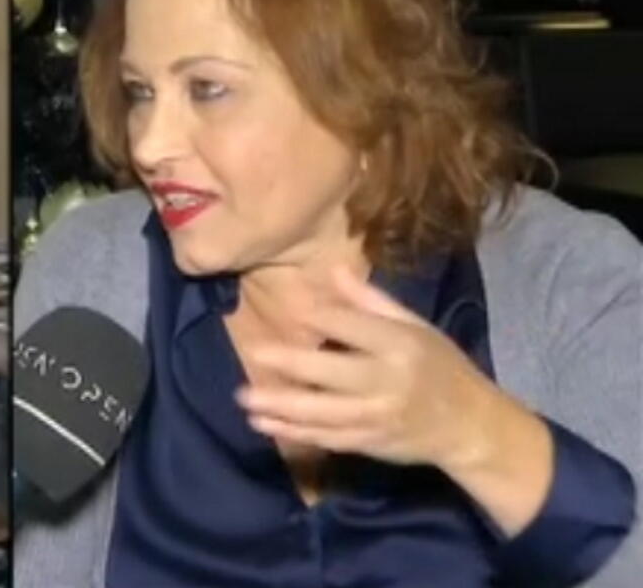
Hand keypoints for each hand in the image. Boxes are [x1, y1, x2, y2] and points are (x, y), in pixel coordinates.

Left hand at [236, 266, 502, 469]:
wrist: (470, 426)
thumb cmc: (440, 366)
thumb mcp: (415, 326)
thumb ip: (370, 301)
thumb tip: (333, 270)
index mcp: (399, 345)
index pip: (351, 326)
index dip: (319, 317)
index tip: (292, 309)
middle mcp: (387, 382)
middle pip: (332, 373)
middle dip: (291, 365)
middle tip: (254, 354)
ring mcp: (376, 416)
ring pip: (322, 413)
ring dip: (281, 407)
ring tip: (245, 399)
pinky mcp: (369, 443)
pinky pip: (326, 438)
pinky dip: (293, 433)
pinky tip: (263, 425)